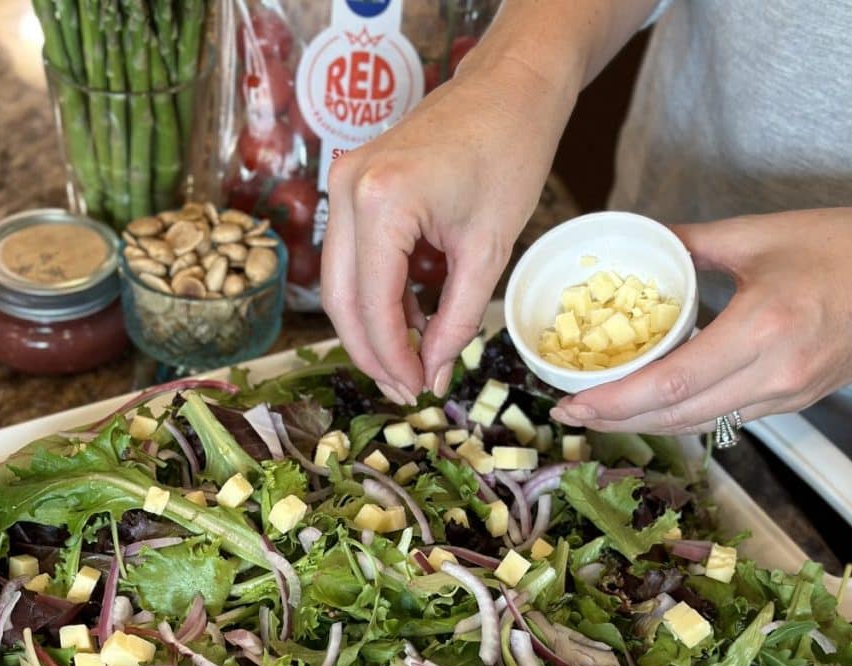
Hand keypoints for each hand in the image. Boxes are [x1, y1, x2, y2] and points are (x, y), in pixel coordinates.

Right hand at [321, 57, 565, 402]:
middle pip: (341, 300)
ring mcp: (343, 182)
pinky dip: (377, 296)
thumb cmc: (510, 154)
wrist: (510, 86)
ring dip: (371, 329)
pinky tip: (409, 322)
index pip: (374, 306)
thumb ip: (456, 320)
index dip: (393, 360)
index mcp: (382, 203)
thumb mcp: (488, 252)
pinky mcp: (352, 184)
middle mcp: (347, 190)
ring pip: (341, 283)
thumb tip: (433, 374)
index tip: (417, 393)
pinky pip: (354, 258)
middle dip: (372, 353)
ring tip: (409, 364)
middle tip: (404, 390)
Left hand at [551, 206, 851, 433]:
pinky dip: (682, 416)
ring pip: (698, 425)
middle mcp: (775, 374)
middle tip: (571, 411)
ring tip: (601, 412)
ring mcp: (788, 395)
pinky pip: (724, 419)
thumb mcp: (762, 235)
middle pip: (677, 416)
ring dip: (645, 424)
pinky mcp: (795, 402)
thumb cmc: (847, 247)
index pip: (672, 382)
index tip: (573, 400)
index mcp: (764, 328)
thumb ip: (693, 242)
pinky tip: (652, 405)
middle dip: (616, 419)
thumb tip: (643, 239)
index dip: (615, 401)